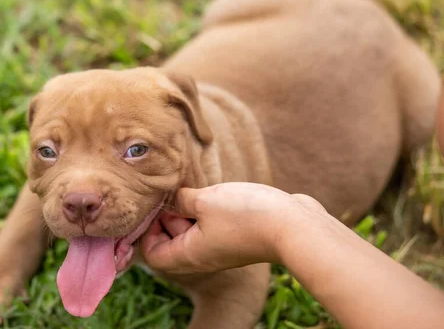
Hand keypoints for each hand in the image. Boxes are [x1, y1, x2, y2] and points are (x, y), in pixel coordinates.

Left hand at [140, 182, 326, 274]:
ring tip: (194, 188)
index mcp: (189, 254)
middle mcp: (203, 255)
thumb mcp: (204, 200)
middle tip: (174, 192)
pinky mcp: (237, 236)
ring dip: (189, 210)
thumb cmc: (247, 215)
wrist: (295, 226)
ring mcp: (221, 247)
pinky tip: (214, 192)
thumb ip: (181, 199)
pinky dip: (207, 210)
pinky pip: (212, 225)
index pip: (153, 255)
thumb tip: (171, 199)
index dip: (147, 233)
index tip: (155, 207)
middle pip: (171, 241)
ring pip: (193, 230)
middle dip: (167, 216)